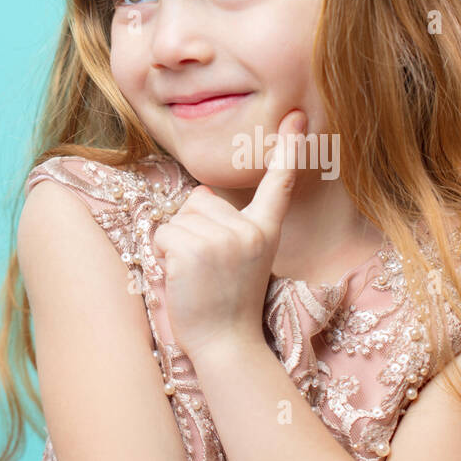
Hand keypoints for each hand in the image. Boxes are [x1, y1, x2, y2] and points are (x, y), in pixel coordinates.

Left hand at [150, 109, 305, 360]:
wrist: (226, 345)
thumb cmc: (227, 304)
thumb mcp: (246, 259)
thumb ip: (231, 227)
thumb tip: (199, 196)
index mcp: (266, 230)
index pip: (278, 183)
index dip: (288, 148)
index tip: (296, 116)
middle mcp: (249, 230)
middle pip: (200, 200)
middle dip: (193, 228)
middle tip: (209, 269)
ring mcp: (223, 239)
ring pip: (179, 218)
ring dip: (176, 245)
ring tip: (198, 277)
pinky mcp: (195, 248)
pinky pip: (164, 234)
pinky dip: (164, 255)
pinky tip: (184, 279)